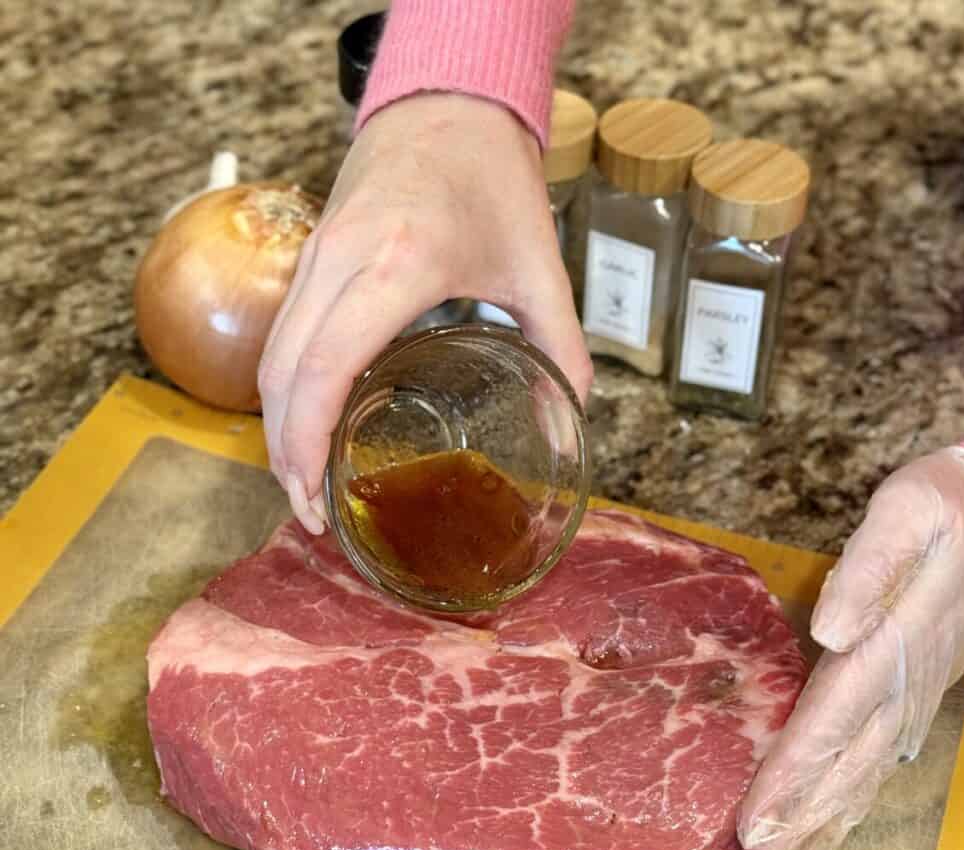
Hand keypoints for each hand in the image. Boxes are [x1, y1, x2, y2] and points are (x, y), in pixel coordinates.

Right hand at [257, 92, 592, 532]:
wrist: (447, 102)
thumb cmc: (493, 176)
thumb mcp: (540, 264)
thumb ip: (563, 345)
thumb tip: (573, 419)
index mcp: (399, 264)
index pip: (325, 366)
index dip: (307, 442)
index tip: (315, 499)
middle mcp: (341, 260)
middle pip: (282, 374)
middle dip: (284, 455)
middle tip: (311, 514)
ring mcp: (316, 254)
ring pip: (270, 356)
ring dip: (276, 426)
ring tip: (303, 483)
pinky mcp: (312, 254)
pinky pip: (281, 334)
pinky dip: (284, 389)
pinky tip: (306, 423)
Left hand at [735, 447, 963, 849]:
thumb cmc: (945, 515)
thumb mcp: (908, 516)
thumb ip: (870, 569)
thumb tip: (831, 627)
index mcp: (889, 648)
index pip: (832, 724)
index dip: (793, 777)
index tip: (753, 823)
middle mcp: (897, 692)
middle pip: (841, 775)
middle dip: (793, 833)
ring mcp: (906, 707)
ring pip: (857, 787)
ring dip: (814, 840)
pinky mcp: (906, 707)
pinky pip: (869, 774)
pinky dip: (839, 817)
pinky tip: (814, 845)